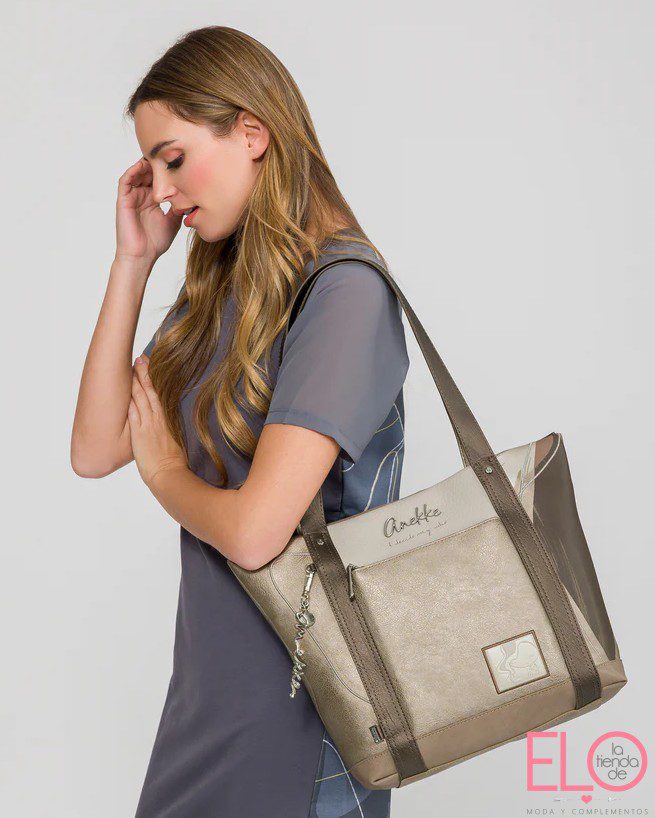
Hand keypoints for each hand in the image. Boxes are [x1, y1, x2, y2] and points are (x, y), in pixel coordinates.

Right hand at [115, 157, 183, 263]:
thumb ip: (179, 206)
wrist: (142, 256)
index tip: (179, 160)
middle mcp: (142, 195)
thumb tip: (192, 195)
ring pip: (137, 173)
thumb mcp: (174, 220)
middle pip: (148, 172)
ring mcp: (132, 197)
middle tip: (167, 152)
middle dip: (157, 163)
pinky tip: (142, 165)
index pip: (159, 179)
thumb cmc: (156, 242)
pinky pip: (125, 180)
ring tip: (156, 156)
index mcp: (153, 200)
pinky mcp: (123, 200)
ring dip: (146, 164)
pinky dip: (133, 170)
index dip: (167, 170)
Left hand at [128, 355, 187, 487]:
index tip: (151, 367)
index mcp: (168, 420)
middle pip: (151, 391)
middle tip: (141, 358)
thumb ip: (168, 431)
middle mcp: (158, 419)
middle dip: (145, 373)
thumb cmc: (173, 464)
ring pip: (141, 397)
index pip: (160, 394)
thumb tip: (165, 427)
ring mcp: (148, 424)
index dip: (155, 379)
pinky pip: (133, 411)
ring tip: (133, 366)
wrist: (169, 475)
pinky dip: (130, 398)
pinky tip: (125, 388)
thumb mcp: (175, 442)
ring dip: (136, 381)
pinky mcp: (139, 432)